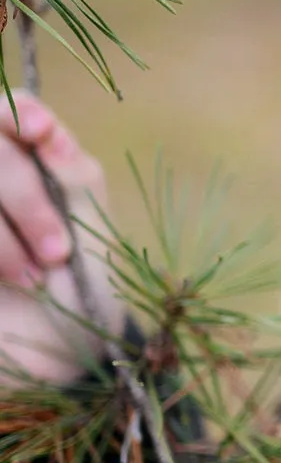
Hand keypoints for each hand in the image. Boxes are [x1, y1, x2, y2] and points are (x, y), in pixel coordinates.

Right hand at [0, 93, 120, 386]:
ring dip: (1, 237)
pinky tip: (3, 282)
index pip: (8, 108)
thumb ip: (70, 169)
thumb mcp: (90, 223)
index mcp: (26, 157)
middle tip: (57, 253)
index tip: (39, 134)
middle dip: (26, 198)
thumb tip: (43, 126)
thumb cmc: (81, 283)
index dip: (21, 115)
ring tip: (32, 278)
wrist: (54, 354)